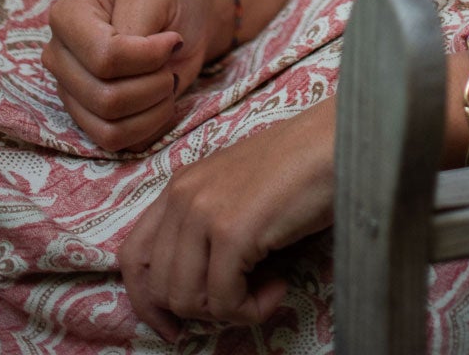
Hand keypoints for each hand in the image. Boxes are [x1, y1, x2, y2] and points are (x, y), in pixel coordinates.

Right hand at [44, 0, 227, 149]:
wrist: (176, 24)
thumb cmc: (163, 2)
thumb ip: (140, 22)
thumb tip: (136, 59)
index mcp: (67, 16)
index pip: (103, 58)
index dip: (147, 57)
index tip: (172, 40)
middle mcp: (60, 58)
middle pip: (105, 97)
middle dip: (154, 84)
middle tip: (170, 63)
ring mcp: (70, 92)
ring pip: (109, 126)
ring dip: (153, 107)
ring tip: (167, 81)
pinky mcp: (88, 120)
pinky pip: (115, 141)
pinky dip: (150, 126)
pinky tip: (160, 101)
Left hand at [119, 99, 336, 335]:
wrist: (336, 143)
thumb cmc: (297, 170)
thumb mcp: (233, 193)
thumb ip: (203, 227)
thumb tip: (189, 292)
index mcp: (180, 186)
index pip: (133, 256)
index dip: (146, 301)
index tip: (174, 326)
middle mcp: (183, 196)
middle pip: (160, 287)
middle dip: (200, 310)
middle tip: (240, 300)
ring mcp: (205, 213)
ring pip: (187, 300)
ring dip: (229, 312)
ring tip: (265, 288)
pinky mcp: (233, 232)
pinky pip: (225, 302)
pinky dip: (254, 310)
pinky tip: (279, 286)